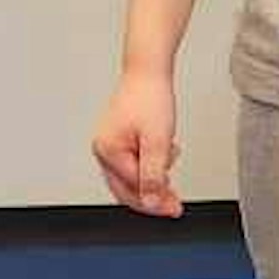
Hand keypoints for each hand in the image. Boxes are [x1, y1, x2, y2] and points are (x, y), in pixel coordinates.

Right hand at [92, 71, 182, 217]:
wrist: (148, 70)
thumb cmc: (150, 97)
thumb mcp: (157, 141)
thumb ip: (153, 175)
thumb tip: (151, 202)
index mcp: (108, 150)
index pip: (132, 188)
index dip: (155, 201)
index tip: (175, 208)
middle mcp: (103, 149)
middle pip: (127, 188)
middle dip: (152, 196)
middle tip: (174, 205)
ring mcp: (109, 144)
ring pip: (131, 176)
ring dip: (153, 177)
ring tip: (171, 158)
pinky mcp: (118, 138)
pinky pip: (133, 162)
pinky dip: (150, 164)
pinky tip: (165, 153)